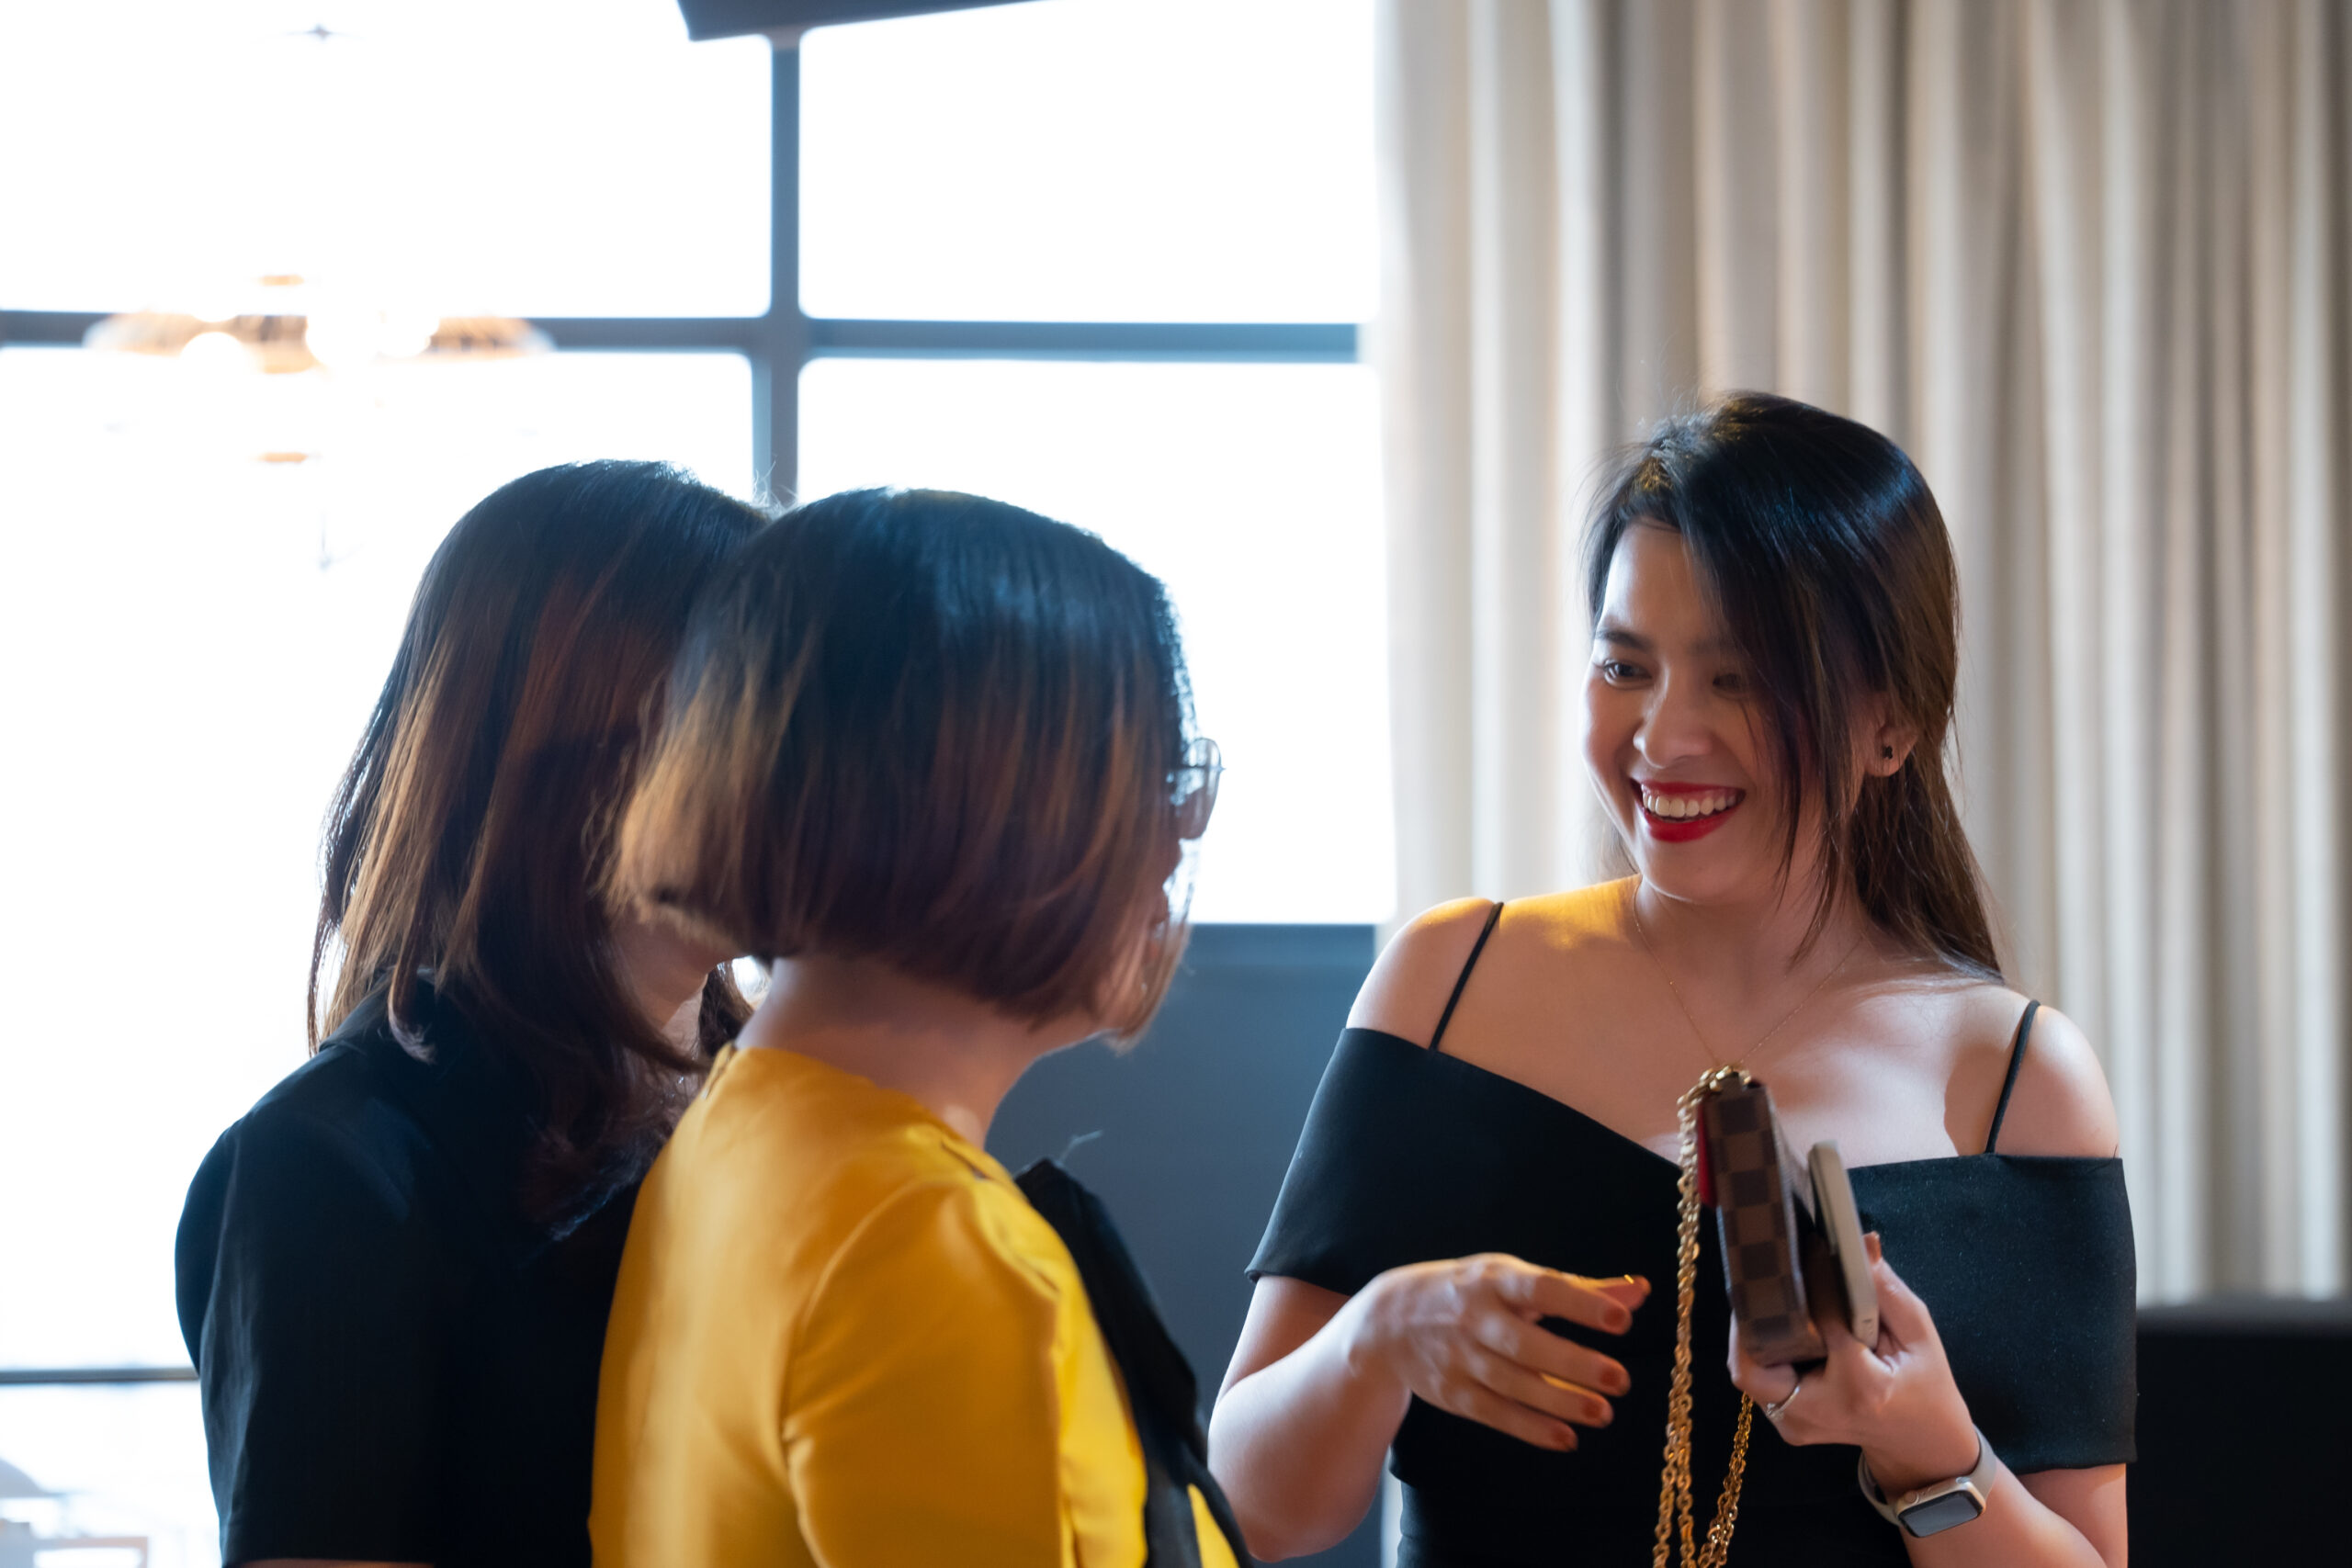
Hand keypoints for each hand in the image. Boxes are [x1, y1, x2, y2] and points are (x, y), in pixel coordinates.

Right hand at [1349, 1254, 1646, 1450]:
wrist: (1387, 1323)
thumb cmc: (1468, 1292)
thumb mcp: (1512, 1277)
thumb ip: (1579, 1288)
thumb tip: (1639, 1291)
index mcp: (1493, 1280)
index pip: (1541, 1288)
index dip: (1580, 1303)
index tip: (1622, 1320)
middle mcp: (1475, 1318)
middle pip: (1525, 1343)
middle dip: (1572, 1361)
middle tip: (1619, 1378)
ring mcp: (1461, 1358)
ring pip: (1513, 1383)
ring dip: (1559, 1401)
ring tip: (1604, 1413)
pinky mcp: (1454, 1394)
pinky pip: (1495, 1414)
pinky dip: (1530, 1428)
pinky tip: (1567, 1438)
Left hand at [1728, 1234, 1981, 1493]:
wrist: (1921, 1445)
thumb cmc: (1924, 1386)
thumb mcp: (1920, 1337)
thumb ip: (1887, 1290)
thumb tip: (1861, 1243)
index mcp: (1861, 1388)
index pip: (1821, 1321)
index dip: (1812, 1281)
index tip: (1808, 1247)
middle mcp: (1818, 1412)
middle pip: (1753, 1364)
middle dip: (1749, 1318)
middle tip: (1763, 1277)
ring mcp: (1796, 1424)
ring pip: (1748, 1372)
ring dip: (1753, 1333)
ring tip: (1769, 1296)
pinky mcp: (1787, 1426)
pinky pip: (1759, 1382)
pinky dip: (1762, 1351)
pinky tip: (1777, 1325)